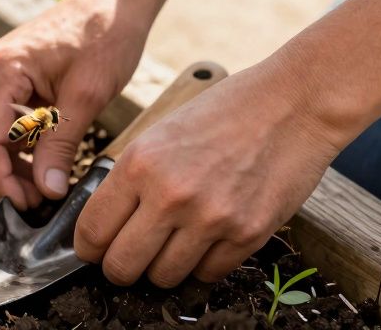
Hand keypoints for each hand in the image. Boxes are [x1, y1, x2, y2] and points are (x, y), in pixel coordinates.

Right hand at [0, 0, 149, 209]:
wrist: (111, 0)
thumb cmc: (104, 36)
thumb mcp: (87, 94)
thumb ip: (62, 144)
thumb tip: (46, 191)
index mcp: (0, 71)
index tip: (27, 207)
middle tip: (26, 208)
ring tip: (35, 193)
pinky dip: (4, 154)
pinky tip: (34, 170)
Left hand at [73, 56, 344, 287]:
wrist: (292, 103)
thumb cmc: (223, 112)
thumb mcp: (160, 133)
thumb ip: (131, 177)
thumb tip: (105, 222)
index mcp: (140, 163)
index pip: (92, 230)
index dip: (88, 248)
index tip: (93, 250)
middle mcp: (170, 195)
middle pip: (122, 266)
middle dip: (119, 268)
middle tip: (127, 259)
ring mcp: (211, 219)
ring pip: (164, 277)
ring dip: (162, 268)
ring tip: (171, 245)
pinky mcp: (248, 235)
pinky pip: (207, 274)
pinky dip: (201, 264)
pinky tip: (206, 240)